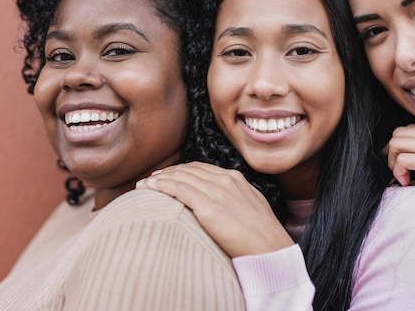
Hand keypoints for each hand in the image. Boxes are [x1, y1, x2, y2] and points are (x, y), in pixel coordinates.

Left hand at [136, 161, 293, 257]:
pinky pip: (179, 190)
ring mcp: (216, 192)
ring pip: (180, 177)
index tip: (167, 175)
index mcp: (234, 178)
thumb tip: (223, 202)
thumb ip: (235, 197)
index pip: (201, 168)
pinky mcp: (209, 207)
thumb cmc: (262, 233)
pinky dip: (162, 186)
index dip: (181, 170)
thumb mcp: (251, 205)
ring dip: (159, 179)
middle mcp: (224, 180)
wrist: (270, 246)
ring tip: (144, 184)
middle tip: (151, 179)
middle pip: (188, 170)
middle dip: (167, 173)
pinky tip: (150, 187)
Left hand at [386, 124, 414, 228]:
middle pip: (399, 133)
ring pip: (395, 143)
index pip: (410, 128)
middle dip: (393, 152)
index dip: (402, 147)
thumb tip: (405, 151)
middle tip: (402, 170)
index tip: (405, 163)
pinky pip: (401, 159)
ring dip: (393, 161)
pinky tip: (407, 182)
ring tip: (404, 176)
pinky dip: (398, 172)